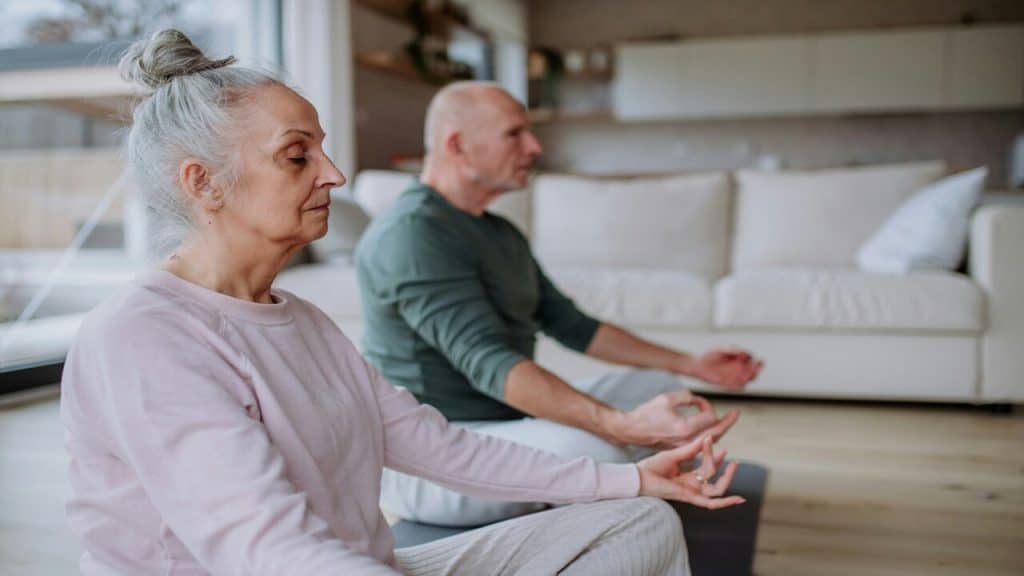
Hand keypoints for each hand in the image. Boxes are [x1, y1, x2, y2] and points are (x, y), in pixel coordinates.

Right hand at [609, 390, 739, 448]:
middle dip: (727, 422)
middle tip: (736, 413)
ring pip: (710, 441)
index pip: (710, 418)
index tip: (699, 400)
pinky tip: (712, 429)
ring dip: (719, 430)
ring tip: (726, 420)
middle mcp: (687, 440)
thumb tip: (700, 402)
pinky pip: (701, 445)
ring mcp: (684, 447)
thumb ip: (688, 397)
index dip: (708, 406)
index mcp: (685, 428)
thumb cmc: (647, 413)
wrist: (631, 430)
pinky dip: (709, 437)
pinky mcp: (680, 449)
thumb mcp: (668, 398)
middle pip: (716, 433)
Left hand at [638, 435, 744, 508]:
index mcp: (688, 476)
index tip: (710, 438)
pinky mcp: (690, 497)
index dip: (713, 454)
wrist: (638, 476)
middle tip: (731, 456)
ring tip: (734, 464)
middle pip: (715, 478)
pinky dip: (725, 502)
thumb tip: (705, 438)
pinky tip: (739, 499)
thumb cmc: (651, 467)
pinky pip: (711, 503)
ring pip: (717, 489)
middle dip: (724, 468)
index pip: (707, 467)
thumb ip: (690, 449)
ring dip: (727, 478)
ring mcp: (692, 492)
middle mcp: (692, 485)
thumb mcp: (674, 455)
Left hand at [685, 348, 762, 389]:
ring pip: (750, 379)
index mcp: (740, 357)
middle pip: (755, 369)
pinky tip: (739, 382)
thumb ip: (732, 350)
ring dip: (751, 377)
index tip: (746, 356)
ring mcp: (736, 376)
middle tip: (756, 365)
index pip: (752, 358)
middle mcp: (741, 367)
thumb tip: (744, 352)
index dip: (753, 357)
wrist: (699, 366)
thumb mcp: (721, 350)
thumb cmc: (710, 355)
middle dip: (758, 368)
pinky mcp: (730, 384)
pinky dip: (742, 385)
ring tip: (747, 373)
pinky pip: (740, 387)